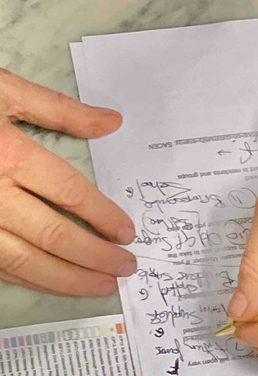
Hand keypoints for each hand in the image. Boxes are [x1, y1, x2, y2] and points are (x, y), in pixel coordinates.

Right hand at [0, 69, 135, 295]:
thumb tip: (111, 121)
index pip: (70, 194)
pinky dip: (30, 278)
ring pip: (26, 261)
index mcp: (7, 153)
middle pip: (55, 235)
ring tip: (103, 285)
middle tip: (127, 266)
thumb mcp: (2, 90)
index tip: (128, 233)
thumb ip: (58, 110)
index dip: (105, 217)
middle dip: (98, 257)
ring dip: (69, 279)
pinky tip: (55, 282)